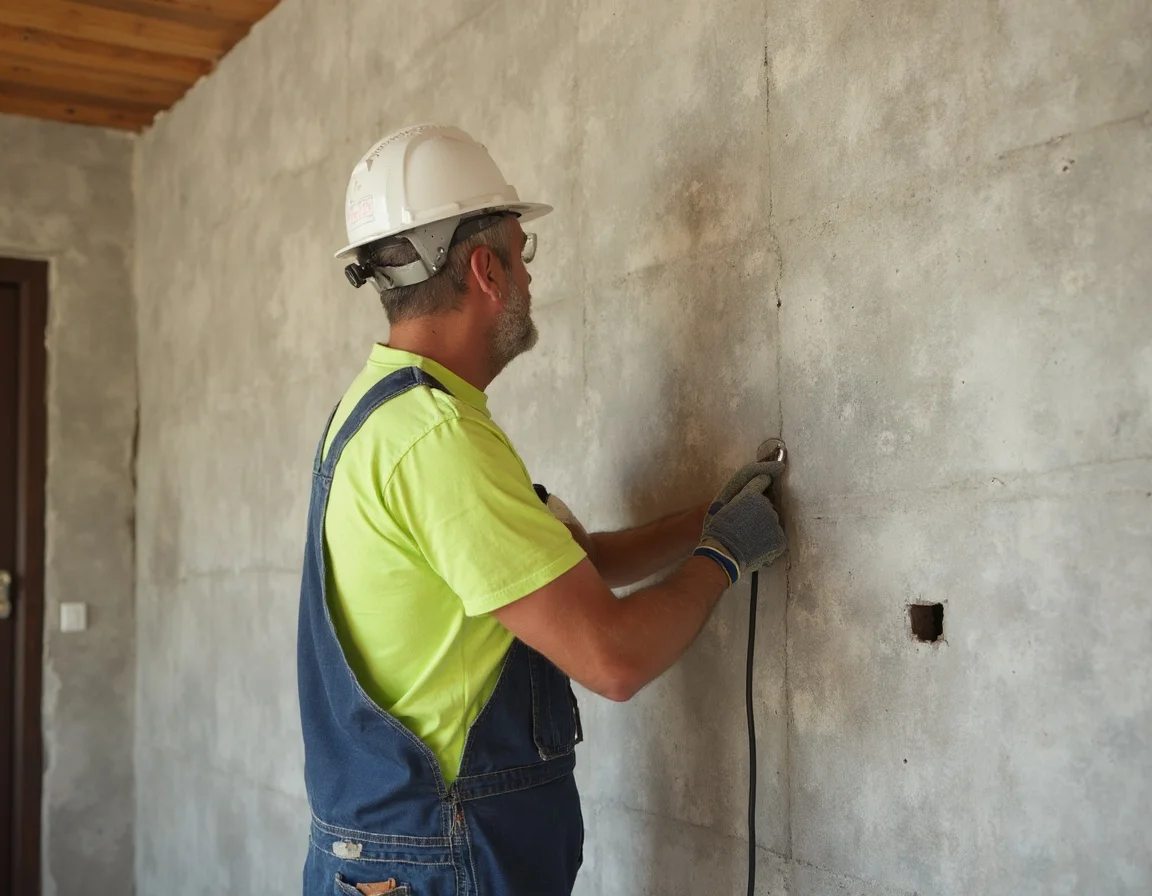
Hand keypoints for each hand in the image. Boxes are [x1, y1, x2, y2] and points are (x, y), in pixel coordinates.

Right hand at [694, 462, 786, 584]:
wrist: (724, 555)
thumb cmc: (718, 530)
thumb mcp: (720, 505)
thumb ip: (737, 494)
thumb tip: (750, 487)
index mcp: (751, 495)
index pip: (762, 481)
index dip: (761, 481)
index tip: (770, 474)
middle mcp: (767, 506)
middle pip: (766, 505)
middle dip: (758, 511)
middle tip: (745, 524)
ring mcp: (775, 524)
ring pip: (772, 521)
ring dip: (764, 526)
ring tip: (749, 537)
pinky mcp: (780, 540)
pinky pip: (776, 536)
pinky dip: (769, 541)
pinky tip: (756, 545)